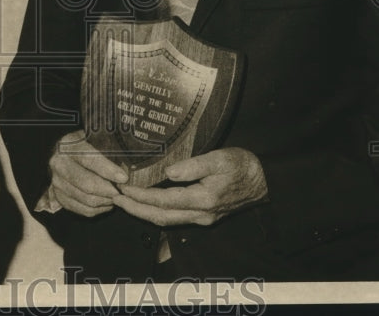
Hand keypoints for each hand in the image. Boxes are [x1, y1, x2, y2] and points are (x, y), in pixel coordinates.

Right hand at [47, 129, 127, 217]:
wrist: (62, 153)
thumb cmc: (84, 144)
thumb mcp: (92, 137)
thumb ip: (107, 146)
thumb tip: (130, 158)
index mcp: (68, 146)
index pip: (89, 159)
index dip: (107, 170)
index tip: (124, 178)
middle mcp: (59, 165)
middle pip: (87, 184)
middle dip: (109, 190)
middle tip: (124, 191)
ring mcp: (57, 183)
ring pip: (86, 199)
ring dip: (105, 201)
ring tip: (117, 196)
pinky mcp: (59, 197)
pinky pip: (82, 209)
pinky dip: (98, 209)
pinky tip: (107, 202)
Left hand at [111, 147, 266, 226]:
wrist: (264, 181)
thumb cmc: (242, 166)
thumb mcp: (220, 158)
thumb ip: (194, 166)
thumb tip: (168, 172)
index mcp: (203, 200)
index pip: (163, 201)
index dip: (140, 197)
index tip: (122, 190)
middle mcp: (200, 214)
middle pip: (160, 217)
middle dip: (135, 210)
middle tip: (114, 199)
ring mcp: (202, 218)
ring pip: (166, 220)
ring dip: (144, 213)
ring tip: (125, 202)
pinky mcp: (204, 215)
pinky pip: (175, 218)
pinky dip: (157, 212)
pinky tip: (147, 204)